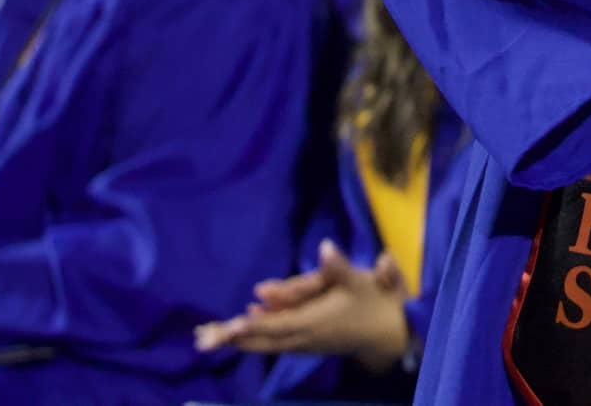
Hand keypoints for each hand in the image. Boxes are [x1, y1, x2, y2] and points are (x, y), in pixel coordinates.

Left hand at [194, 241, 410, 373]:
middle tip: (200, 337)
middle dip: (231, 338)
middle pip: (260, 340)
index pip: (273, 325)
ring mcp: (303, 343)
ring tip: (208, 335)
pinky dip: (253, 337)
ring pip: (264, 343)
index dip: (249, 326)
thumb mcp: (360, 281)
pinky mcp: (306, 343)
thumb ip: (339, 267)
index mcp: (312, 322)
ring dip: (237, 339)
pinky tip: (242, 327)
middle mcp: (302, 337)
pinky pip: (272, 342)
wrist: (390, 334)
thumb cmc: (375, 303)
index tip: (225, 327)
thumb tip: (324, 246)